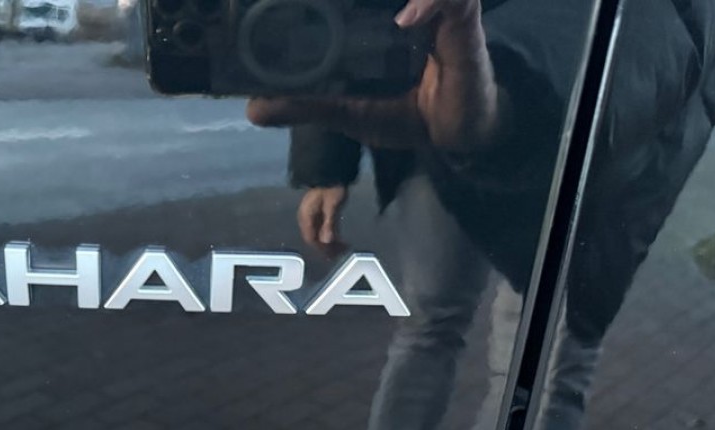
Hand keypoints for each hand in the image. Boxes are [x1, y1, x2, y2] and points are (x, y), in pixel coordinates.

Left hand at [248, 0, 504, 152]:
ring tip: (384, 14)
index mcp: (367, 19)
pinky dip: (429, 4)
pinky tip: (406, 21)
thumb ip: (305, 104)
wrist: (454, 130)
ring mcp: (431, 10)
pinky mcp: (461, 23)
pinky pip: (452, 1)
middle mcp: (398, 6)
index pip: (344, 0)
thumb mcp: (347, 109)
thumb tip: (253, 109)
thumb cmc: (402, 109)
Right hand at [298, 186, 348, 257]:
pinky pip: (323, 228)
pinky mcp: (320, 212)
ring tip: (341, 249)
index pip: (311, 239)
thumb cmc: (331, 186)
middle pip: (315, 238)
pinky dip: (331, 234)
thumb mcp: (332, 205)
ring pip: (320, 234)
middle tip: (339, 255)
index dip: (321, 249)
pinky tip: (339, 239)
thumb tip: (326, 241)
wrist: (332, 171)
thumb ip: (329, 223)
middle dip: (326, 248)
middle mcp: (307, 217)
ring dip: (329, 242)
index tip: (333, 256)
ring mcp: (313, 215)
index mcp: (306, 216)